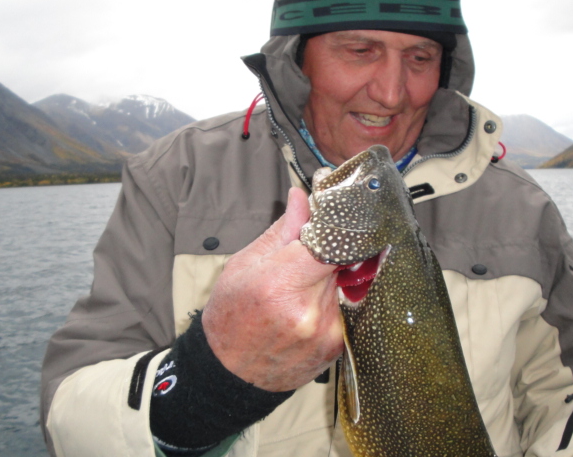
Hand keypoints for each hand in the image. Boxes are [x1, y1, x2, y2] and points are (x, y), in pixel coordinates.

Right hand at [202, 187, 342, 391]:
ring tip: (296, 292)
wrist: (230, 373)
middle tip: (300, 262)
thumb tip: (302, 198)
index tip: (326, 223)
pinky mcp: (336, 345)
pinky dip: (328, 303)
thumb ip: (282, 231)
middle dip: (324, 254)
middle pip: (337, 260)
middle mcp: (308, 310)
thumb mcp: (245, 265)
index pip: (330, 240)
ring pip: (341, 284)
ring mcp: (325, 331)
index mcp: (280, 283)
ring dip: (326, 280)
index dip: (331, 228)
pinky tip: (303, 312)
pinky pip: (342, 308)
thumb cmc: (230, 317)